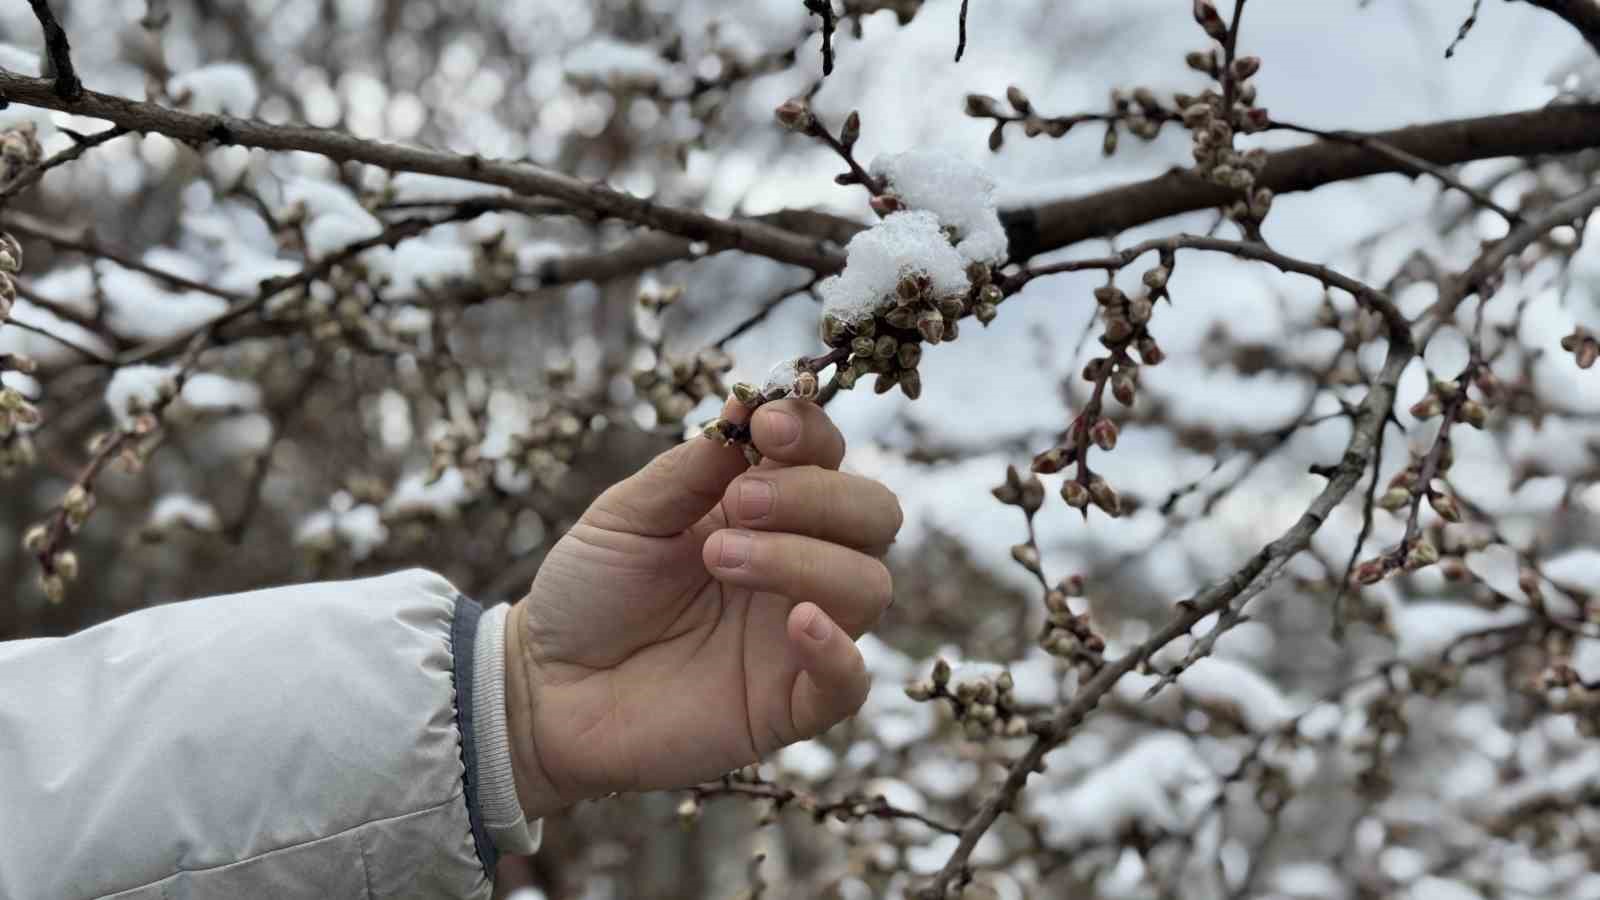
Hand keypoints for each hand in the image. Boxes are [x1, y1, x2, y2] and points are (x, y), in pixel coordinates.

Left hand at [503, 398, 901, 818]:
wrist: (545, 691)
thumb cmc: (589, 596)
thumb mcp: (625, 516)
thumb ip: (690, 470)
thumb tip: (745, 405)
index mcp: (766, 511)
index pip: (829, 457)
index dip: (812, 432)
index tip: (765, 425)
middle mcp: (798, 566)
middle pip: (874, 514)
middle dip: (819, 496)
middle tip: (742, 502)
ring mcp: (797, 636)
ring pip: (868, 585)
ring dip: (805, 559)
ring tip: (720, 559)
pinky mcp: (789, 706)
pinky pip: (851, 680)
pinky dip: (838, 650)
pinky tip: (799, 624)